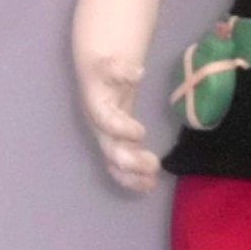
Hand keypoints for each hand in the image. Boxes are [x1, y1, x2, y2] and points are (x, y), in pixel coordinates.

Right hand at [78, 56, 159, 191]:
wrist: (98, 74)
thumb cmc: (106, 69)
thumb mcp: (111, 64)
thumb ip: (120, 68)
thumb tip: (137, 73)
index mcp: (96, 106)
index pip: (105, 120)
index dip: (120, 128)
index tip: (141, 132)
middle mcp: (100, 127)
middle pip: (110, 149)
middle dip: (130, 160)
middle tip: (153, 164)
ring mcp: (107, 138)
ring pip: (114, 163)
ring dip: (132, 176)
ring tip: (152, 182)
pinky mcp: (117, 144)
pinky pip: (121, 167)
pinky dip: (133, 178)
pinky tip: (149, 185)